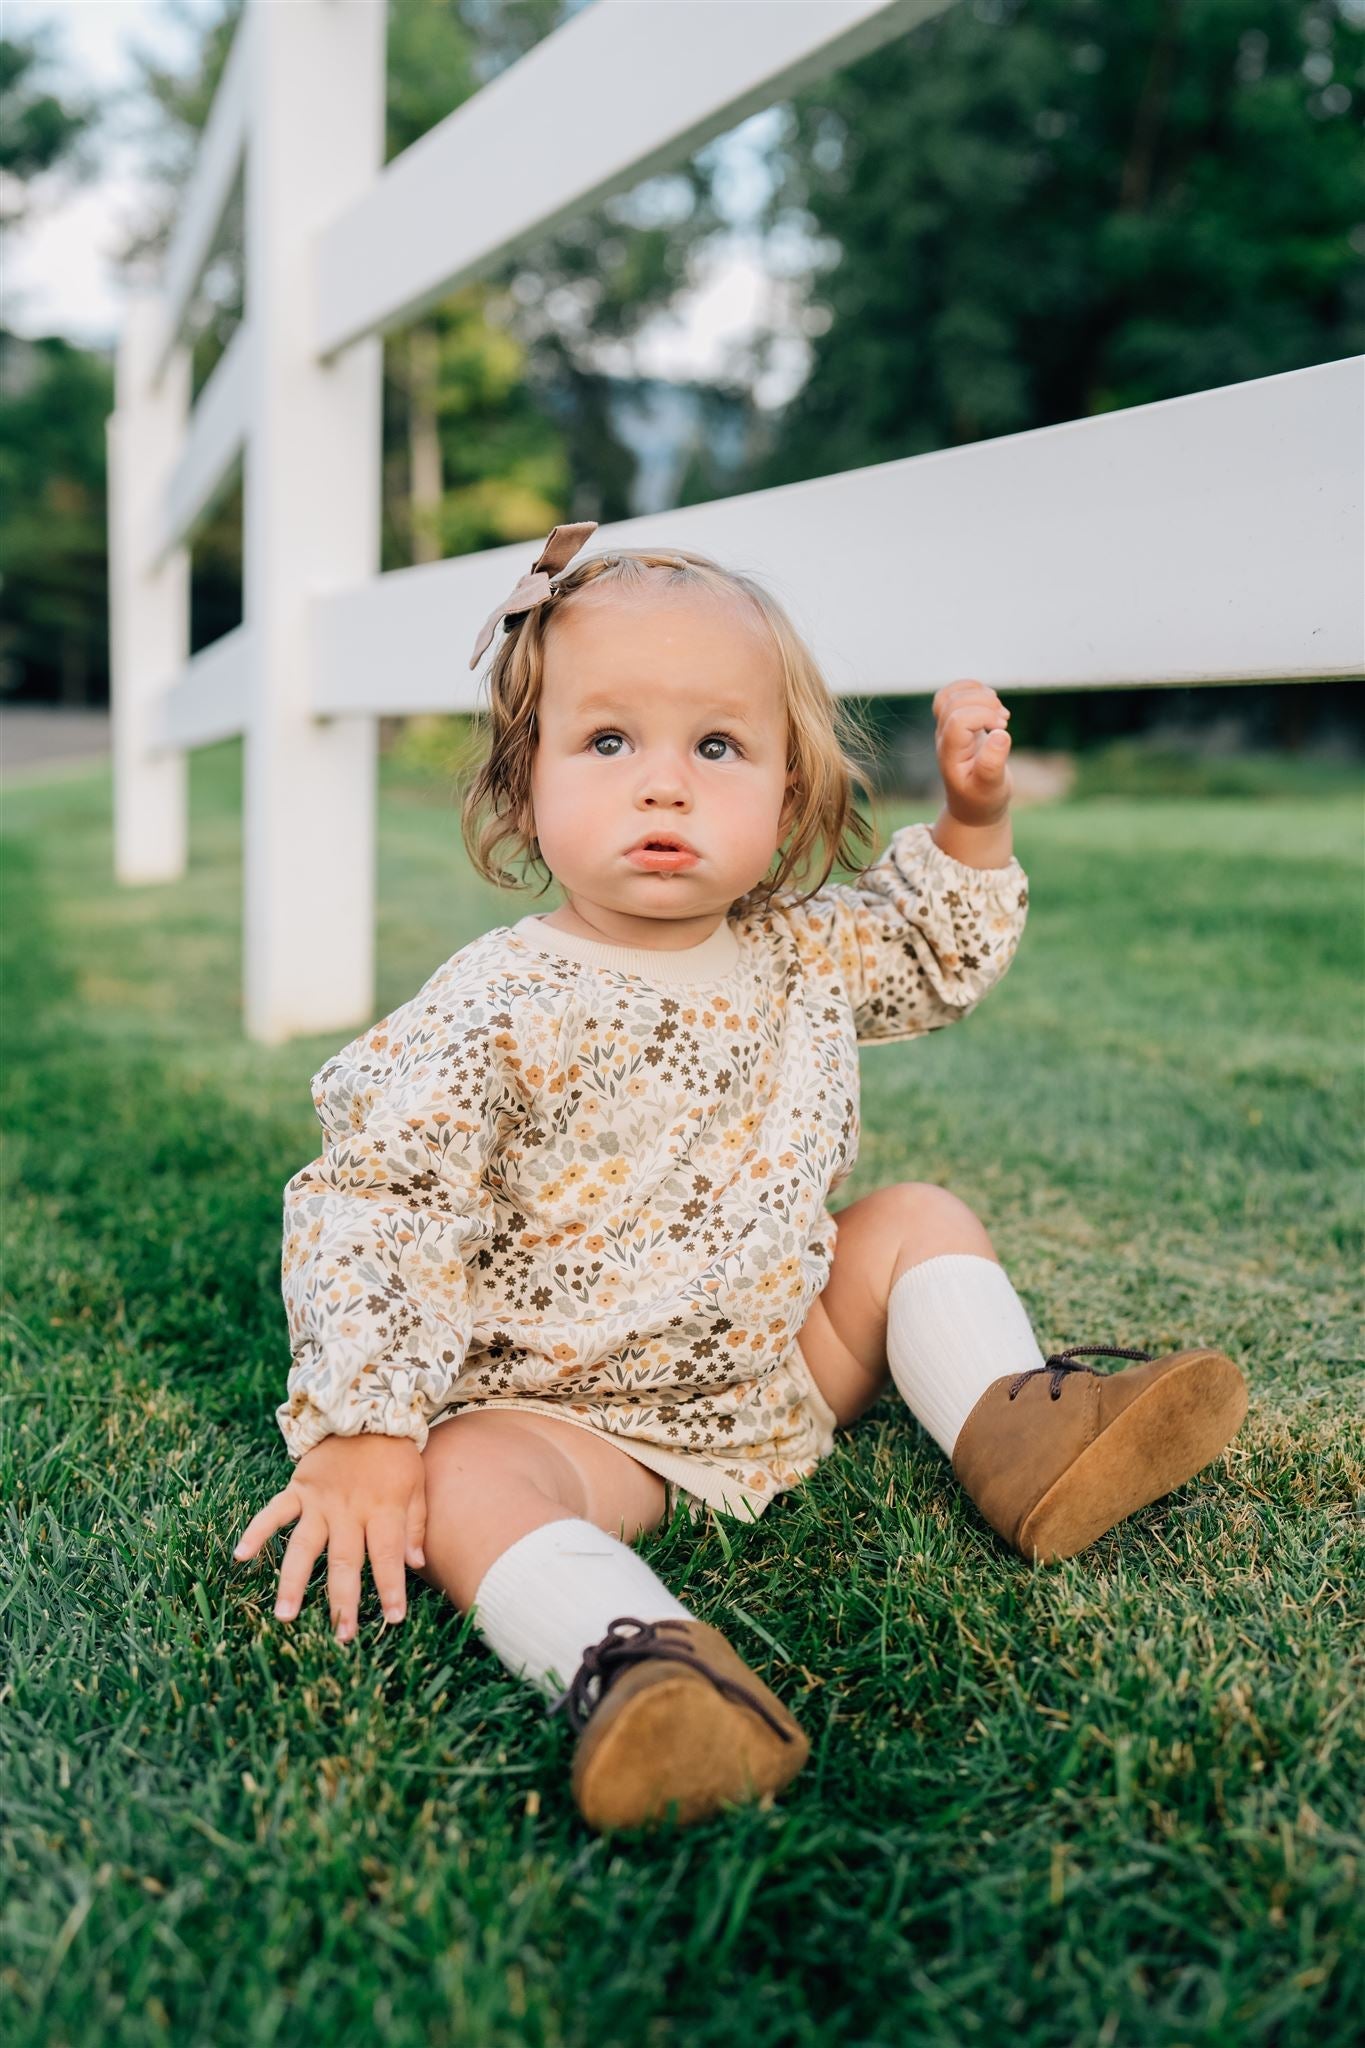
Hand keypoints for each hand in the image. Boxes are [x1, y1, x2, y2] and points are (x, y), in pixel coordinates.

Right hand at [231, 1434, 427, 1642]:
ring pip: (304, 1546)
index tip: (393, 1619)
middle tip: (341, 1635)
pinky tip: (240, 1556)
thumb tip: (416, 1565)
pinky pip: (273, 1512)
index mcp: (382, 1508)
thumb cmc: (396, 1453)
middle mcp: (348, 1509)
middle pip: (345, 1561)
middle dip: (343, 1601)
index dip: (390, 1589)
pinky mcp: (298, 1488)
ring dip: (294, 1581)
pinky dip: (256, 1532)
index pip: (387, 1557)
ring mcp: (319, 1500)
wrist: (366, 1409)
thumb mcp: (417, 1484)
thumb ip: (416, 1524)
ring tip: (285, 1615)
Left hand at [932, 677, 1012, 826]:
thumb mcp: (991, 788)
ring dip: (977, 693)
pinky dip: (972, 689)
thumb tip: (1001, 734)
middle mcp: (944, 740)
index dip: (984, 715)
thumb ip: (993, 764)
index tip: (1003, 727)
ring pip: (948, 696)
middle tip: (1004, 719)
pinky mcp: (955, 726)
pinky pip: (951, 696)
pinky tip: (991, 701)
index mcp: (950, 754)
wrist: (974, 807)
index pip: (959, 720)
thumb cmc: (983, 799)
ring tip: (998, 711)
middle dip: (983, 702)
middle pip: (952, 703)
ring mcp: (947, 731)